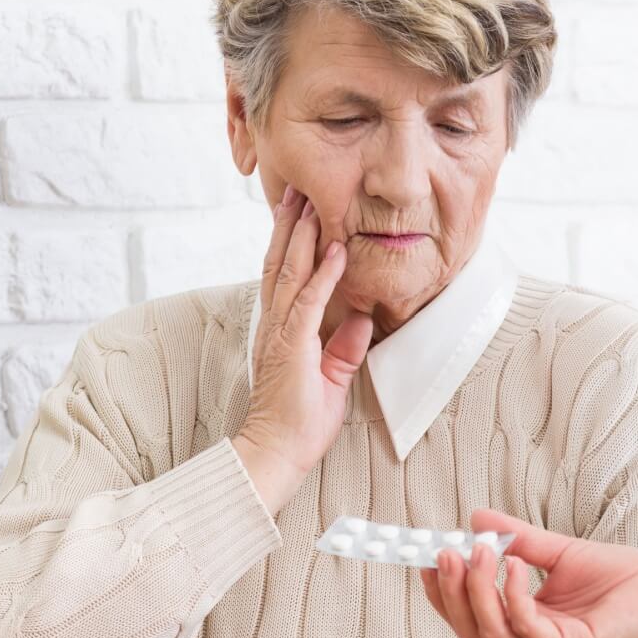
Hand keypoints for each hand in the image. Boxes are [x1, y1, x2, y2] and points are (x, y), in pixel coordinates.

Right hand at [232, 185, 373, 513]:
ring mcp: (280, 332)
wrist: (277, 450)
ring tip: (309, 201)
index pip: (284, 275)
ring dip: (302, 235)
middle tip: (296, 187)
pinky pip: (308, 301)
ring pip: (289, 271)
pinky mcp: (292, 345)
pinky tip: (334, 249)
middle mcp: (274, 323)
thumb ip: (344, 347)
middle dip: (290, 223)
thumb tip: (362, 320)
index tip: (299, 210)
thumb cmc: (299, 421)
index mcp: (280, 328)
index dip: (291, 241)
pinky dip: (322, 274)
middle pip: (281, 261)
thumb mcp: (332, 377)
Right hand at [419, 510, 637, 637]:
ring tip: (475, 552)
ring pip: (492, 633)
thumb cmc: (623, 578)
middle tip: (443, 553)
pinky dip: (512, 595)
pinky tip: (513, 564)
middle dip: (450, 594)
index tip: (426, 558)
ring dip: (475, 591)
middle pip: (472, 631)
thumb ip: (517, 540)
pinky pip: (527, 627)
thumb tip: (474, 518)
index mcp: (527, 628)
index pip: (470, 620)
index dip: (442, 594)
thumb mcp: (560, 552)